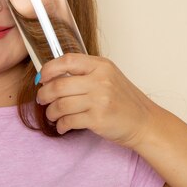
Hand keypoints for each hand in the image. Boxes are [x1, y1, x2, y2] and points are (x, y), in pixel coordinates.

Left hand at [36, 53, 157, 148]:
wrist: (145, 122)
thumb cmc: (123, 100)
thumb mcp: (108, 76)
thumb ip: (84, 72)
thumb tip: (51, 76)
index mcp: (101, 66)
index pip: (67, 60)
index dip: (49, 69)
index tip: (41, 78)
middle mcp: (100, 81)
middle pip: (59, 85)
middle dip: (44, 94)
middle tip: (41, 99)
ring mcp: (100, 100)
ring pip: (61, 105)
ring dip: (51, 112)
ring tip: (52, 115)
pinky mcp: (98, 119)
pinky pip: (69, 121)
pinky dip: (61, 125)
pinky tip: (62, 126)